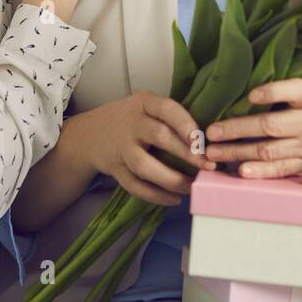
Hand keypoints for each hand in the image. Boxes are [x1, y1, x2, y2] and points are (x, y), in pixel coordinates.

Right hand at [77, 90, 216, 205]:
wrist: (89, 135)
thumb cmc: (131, 120)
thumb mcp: (147, 107)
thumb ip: (171, 117)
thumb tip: (212, 138)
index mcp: (144, 103)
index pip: (166, 109)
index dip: (185, 123)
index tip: (202, 139)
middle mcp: (131, 124)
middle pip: (159, 137)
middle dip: (186, 154)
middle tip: (209, 166)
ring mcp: (121, 147)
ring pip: (145, 166)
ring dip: (171, 179)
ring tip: (192, 187)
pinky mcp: (115, 169)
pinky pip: (135, 186)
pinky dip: (156, 195)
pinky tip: (174, 198)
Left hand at [203, 79, 301, 178]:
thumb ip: (286, 91)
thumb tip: (246, 91)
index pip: (295, 91)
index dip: (273, 93)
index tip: (252, 94)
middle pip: (271, 126)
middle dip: (238, 129)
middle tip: (210, 132)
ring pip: (269, 151)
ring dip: (238, 152)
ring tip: (213, 152)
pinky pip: (280, 170)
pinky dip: (260, 172)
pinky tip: (241, 171)